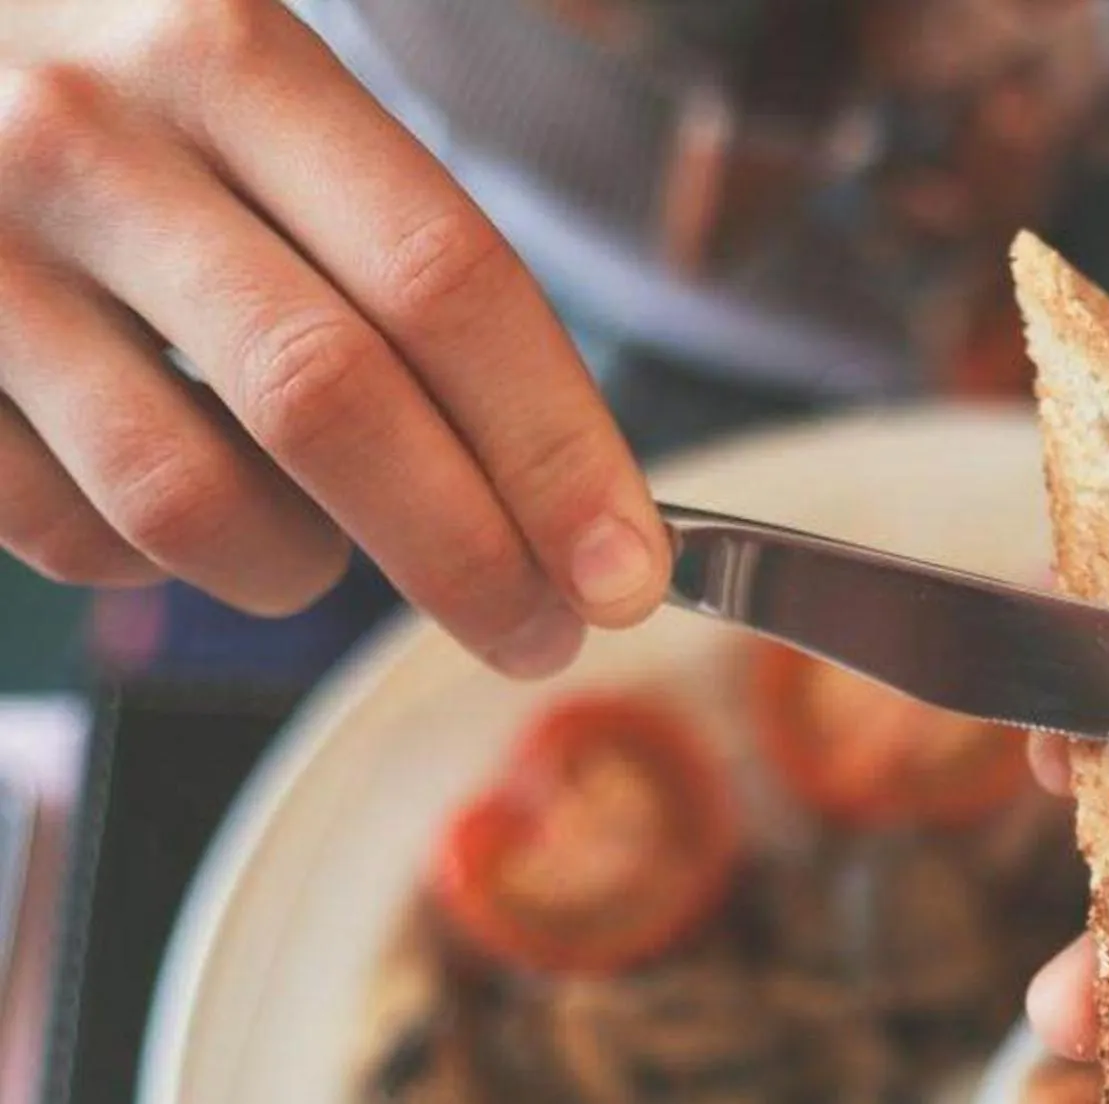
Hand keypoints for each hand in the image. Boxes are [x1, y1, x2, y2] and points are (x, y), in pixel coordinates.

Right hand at [0, 0, 665, 672]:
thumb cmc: (129, 99)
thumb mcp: (260, 93)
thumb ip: (400, 254)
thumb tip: (576, 499)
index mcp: (229, 54)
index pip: (443, 279)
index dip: (554, 448)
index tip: (627, 572)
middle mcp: (91, 138)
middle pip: (330, 401)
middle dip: (468, 556)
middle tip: (540, 634)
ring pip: (191, 499)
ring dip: (301, 570)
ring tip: (325, 548)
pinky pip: (74, 536)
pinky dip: (154, 564)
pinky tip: (174, 494)